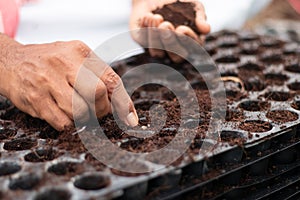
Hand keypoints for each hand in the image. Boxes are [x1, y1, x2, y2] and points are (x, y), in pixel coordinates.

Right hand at [0, 35, 137, 129]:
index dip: (124, 102)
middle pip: (98, 94)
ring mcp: (48, 81)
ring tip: (74, 109)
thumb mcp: (75, 58)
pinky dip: (67, 123)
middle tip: (96, 111)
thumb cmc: (50, 62)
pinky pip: (63, 122)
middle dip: (102, 110)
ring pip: (80, 111)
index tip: (131, 119)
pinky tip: (60, 112)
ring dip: (83, 118)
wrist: (11, 60)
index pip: (111, 79)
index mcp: (80, 52)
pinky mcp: (36, 99)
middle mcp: (65, 63)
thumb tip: (121, 104)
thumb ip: (98, 75)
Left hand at [130, 0, 209, 62]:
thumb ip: (200, 17)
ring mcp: (158, 48)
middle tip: (166, 26)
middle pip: (176, 58)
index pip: (192, 48)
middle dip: (170, 43)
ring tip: (156, 18)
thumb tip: (206, 29)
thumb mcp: (192, 6)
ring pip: (157, 53)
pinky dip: (145, 28)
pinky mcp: (143, 42)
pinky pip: (144, 42)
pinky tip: (148, 16)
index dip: (186, 40)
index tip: (181, 28)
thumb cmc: (178, 2)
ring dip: (156, 37)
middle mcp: (175, 49)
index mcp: (190, 42)